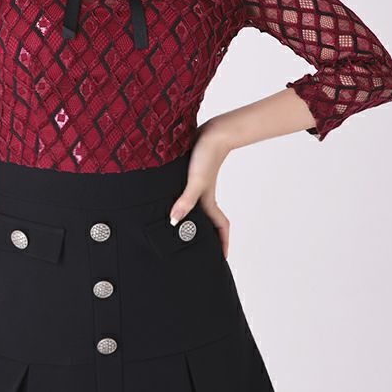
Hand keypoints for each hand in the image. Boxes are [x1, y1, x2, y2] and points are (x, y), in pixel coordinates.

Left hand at [170, 121, 232, 258]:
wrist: (212, 132)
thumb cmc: (207, 156)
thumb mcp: (196, 181)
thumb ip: (185, 201)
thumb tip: (173, 222)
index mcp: (207, 201)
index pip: (219, 227)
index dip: (222, 243)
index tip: (221, 258)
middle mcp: (203, 196)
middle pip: (207, 221)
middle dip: (206, 236)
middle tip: (197, 249)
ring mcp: (197, 185)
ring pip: (196, 207)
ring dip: (192, 218)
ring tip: (180, 229)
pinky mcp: (190, 174)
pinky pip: (187, 193)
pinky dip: (181, 201)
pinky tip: (169, 200)